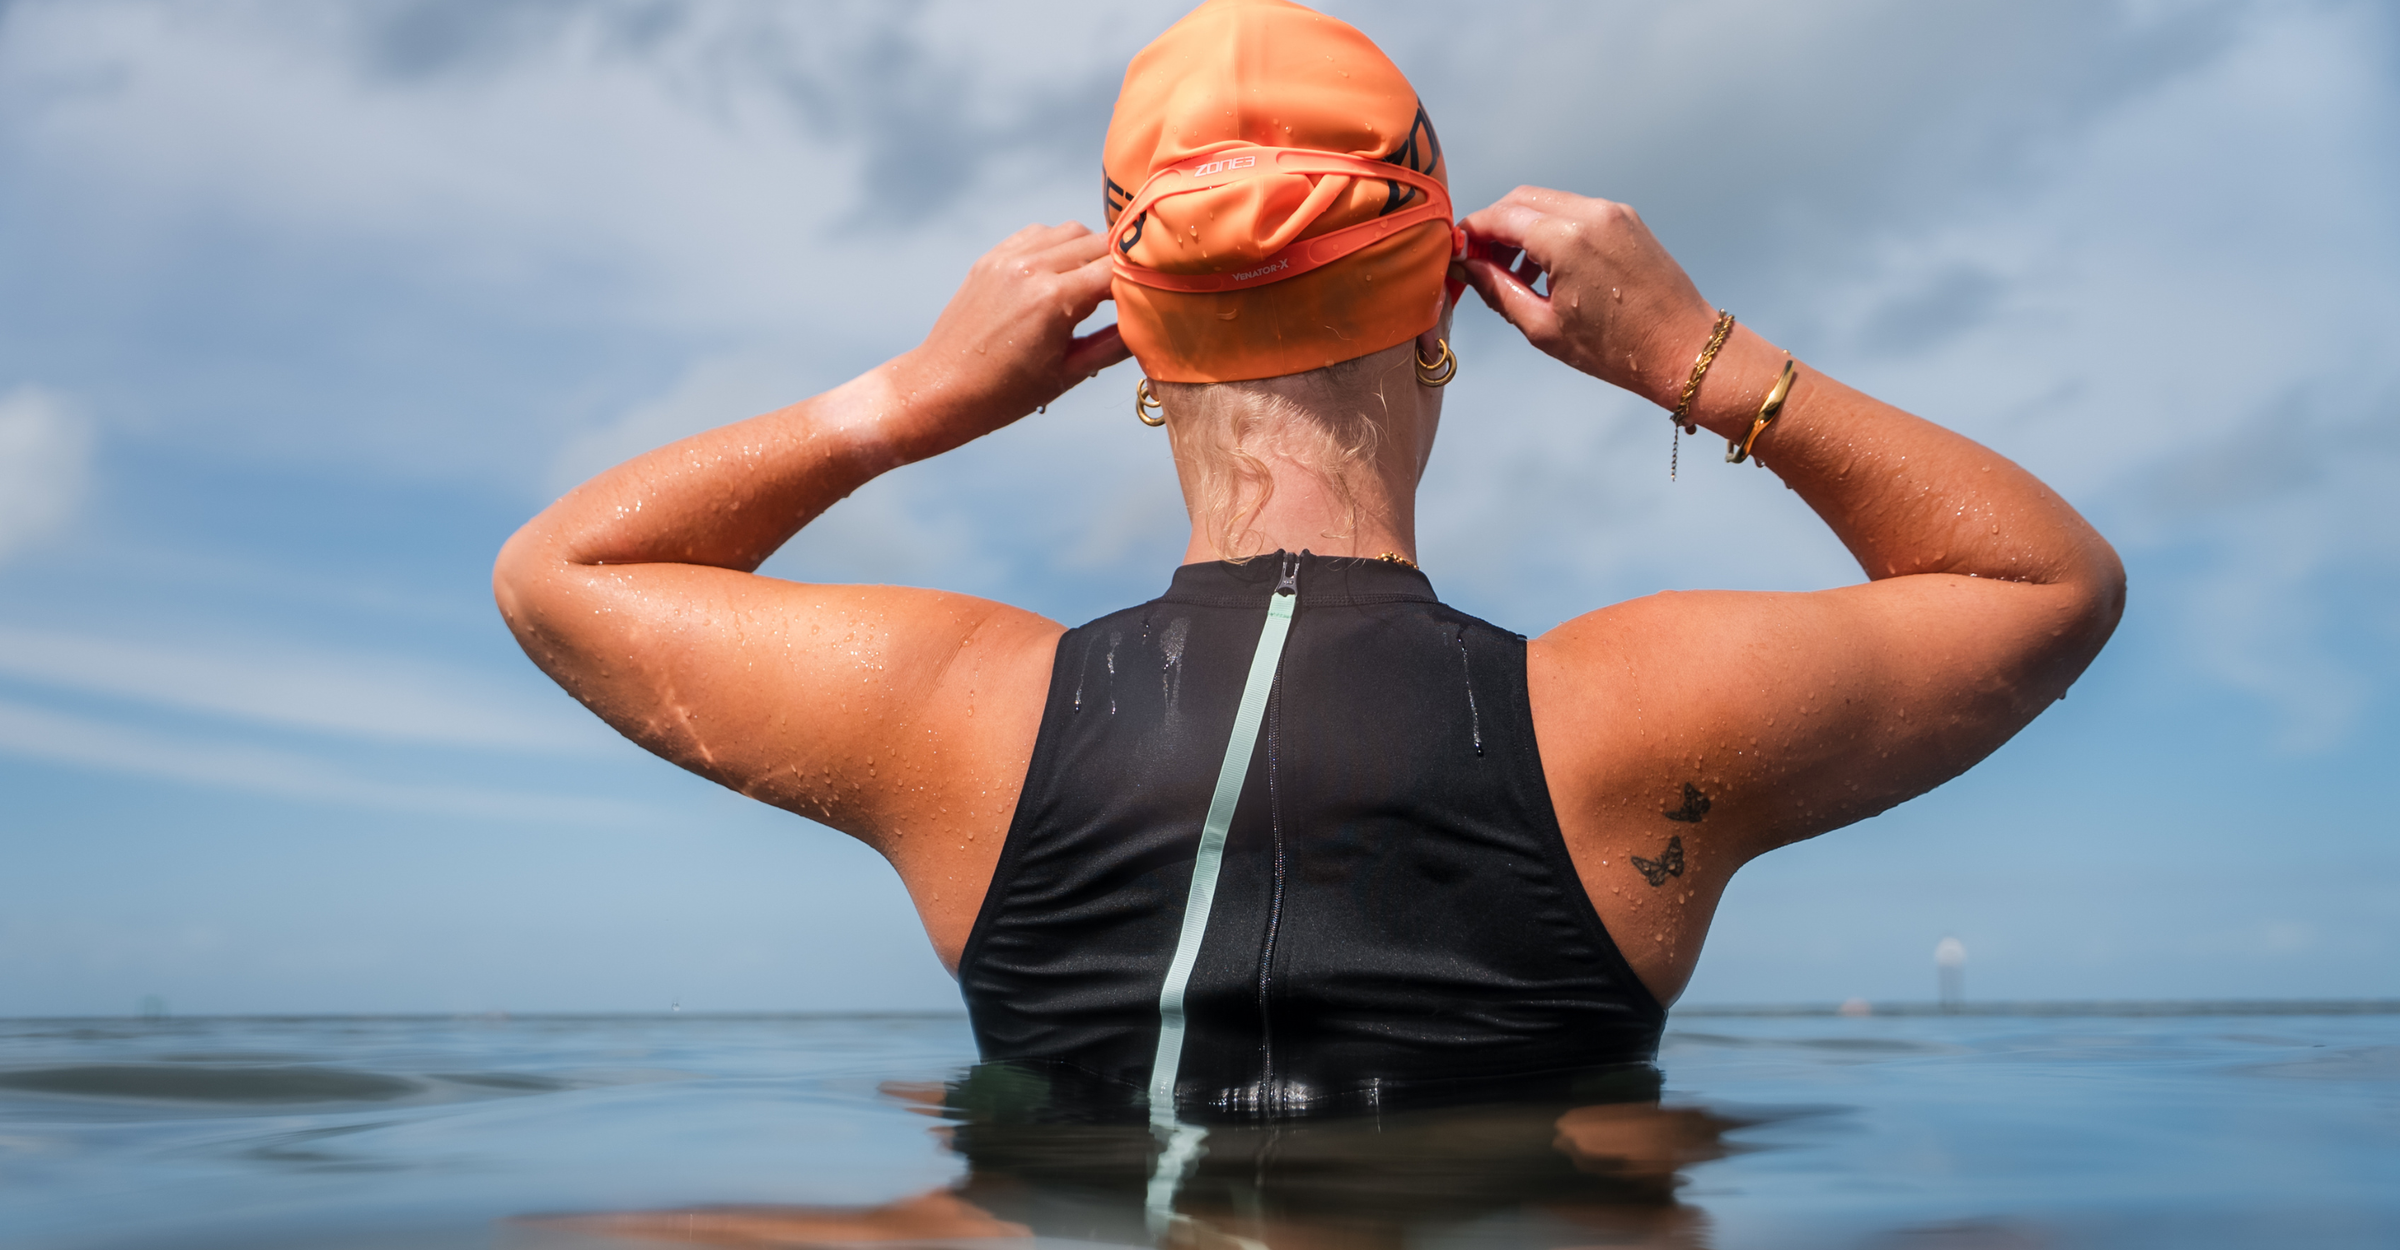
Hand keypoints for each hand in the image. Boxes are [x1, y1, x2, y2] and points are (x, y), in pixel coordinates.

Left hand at [881, 223, 1130, 461]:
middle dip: (1120, 264)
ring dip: (1090, 251)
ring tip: (1093, 285)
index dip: (1144, 280)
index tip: (1157, 293)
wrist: (939, 388)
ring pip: (1071, 230)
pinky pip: (1039, 233)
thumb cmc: (1004, 394)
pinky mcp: (992, 258)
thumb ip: (1114, 343)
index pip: (1119, 269)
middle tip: (1130, 292)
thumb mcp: (1069, 374)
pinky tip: (1060, 276)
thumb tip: (1152, 324)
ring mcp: (1009, 258)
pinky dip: (1058, 246)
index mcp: (1054, 299)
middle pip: (1100, 242)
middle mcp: (1032, 267)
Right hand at [1459, 187, 1718, 409]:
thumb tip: (1467, 267)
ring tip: (1514, 274)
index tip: (1456, 252)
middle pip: (1521, 200)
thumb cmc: (1616, 350)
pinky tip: (1548, 269)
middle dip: (1494, 226)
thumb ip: (1497, 290)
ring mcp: (1612, 213)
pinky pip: (1575, 212)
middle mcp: (1590, 214)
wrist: (1684, 348)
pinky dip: (1551, 230)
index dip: (1470, 232)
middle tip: (1480, 262)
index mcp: (1566, 239)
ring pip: (1548, 203)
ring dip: (1522, 228)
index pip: (1499, 217)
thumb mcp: (1543, 328)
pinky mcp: (1627, 219)